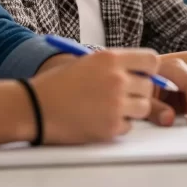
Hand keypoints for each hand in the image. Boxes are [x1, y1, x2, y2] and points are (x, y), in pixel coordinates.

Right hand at [30, 48, 158, 143]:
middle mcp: (116, 79)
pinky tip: (99, 119)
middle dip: (138, 91)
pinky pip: (129, 126)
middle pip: (149, 86)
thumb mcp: (88, 63)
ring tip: (108, 107)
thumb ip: (115, 65)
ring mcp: (115, 104)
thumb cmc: (58, 84)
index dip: (149, 70)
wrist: (35, 107)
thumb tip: (142, 72)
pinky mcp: (111, 127)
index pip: (151, 61)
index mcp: (110, 59)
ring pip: (144, 107)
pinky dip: (118, 125)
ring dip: (131, 109)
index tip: (142, 76)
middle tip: (120, 95)